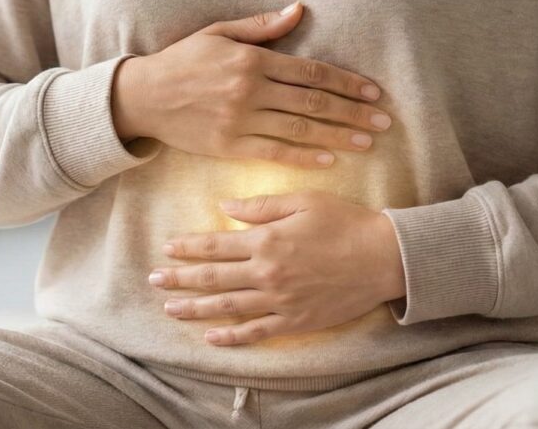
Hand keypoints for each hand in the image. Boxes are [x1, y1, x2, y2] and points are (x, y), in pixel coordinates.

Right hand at [112, 1, 392, 169]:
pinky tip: (331, 160)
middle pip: (314, 102)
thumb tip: (299, 10)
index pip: (312, 72)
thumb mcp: (219, 33)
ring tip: (369, 142)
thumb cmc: (183, 61)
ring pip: (301, 129)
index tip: (374, 91)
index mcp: (252, 59)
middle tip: (385, 120)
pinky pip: (275, 152)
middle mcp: (250, 89)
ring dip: (339, 136)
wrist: (143, 97)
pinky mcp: (230, 146)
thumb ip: (261, 26)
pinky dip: (305, 156)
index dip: (348, 82)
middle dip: (354, 112)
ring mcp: (240, 120)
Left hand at [149, 190, 407, 345]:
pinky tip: (211, 337)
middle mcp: (266, 273)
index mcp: (266, 240)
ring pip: (227, 308)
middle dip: (181, 279)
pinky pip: (256, 332)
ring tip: (170, 308)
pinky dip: (232, 337)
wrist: (383, 257)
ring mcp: (279, 301)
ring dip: (195, 308)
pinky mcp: (295, 320)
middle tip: (154, 280)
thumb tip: (225, 205)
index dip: (189, 248)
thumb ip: (261, 206)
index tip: (167, 248)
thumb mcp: (303, 201)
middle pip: (213, 278)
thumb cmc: (345, 222)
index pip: (216, 245)